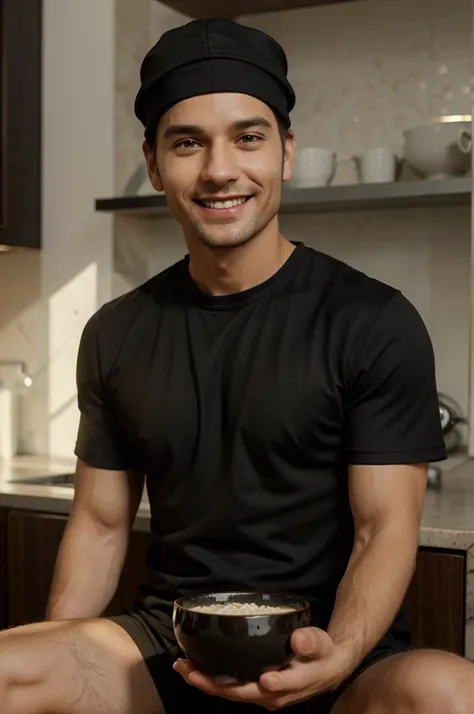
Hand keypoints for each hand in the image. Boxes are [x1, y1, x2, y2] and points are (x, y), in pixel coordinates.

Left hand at [173, 627, 352, 710]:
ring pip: (230, 692)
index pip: (277, 685)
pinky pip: (229, 688)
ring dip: (205, 682)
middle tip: (190, 670)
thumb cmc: (320, 654)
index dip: (268, 683)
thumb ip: (311, 642)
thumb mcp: (321, 644)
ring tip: (182, 667)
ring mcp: (261, 696)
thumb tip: (299, 640)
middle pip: (241, 693)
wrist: (322, 670)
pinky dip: (210, 679)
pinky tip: (194, 668)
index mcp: (292, 683)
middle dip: (214, 683)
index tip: (262, 678)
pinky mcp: (253, 691)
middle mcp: (272, 696)